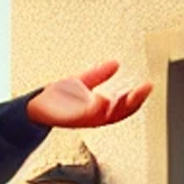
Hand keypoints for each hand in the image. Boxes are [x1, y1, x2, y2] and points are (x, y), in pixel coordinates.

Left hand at [26, 60, 150, 128]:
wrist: (35, 109)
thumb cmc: (57, 99)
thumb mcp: (81, 82)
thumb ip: (98, 74)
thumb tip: (115, 64)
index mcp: (101, 110)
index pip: (125, 106)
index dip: (139, 97)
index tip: (148, 85)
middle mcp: (94, 117)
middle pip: (119, 113)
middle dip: (133, 102)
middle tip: (142, 90)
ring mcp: (82, 119)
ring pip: (103, 117)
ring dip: (114, 107)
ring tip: (124, 95)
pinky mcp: (67, 119)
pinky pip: (82, 115)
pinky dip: (93, 109)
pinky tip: (100, 99)